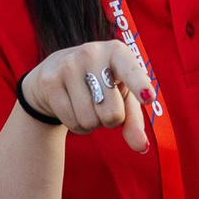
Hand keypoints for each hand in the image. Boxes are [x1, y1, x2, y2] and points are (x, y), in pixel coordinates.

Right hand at [20, 40, 156, 152]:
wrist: (56, 71)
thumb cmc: (101, 84)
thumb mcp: (122, 96)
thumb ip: (134, 120)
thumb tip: (141, 147)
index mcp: (117, 52)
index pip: (131, 71)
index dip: (139, 86)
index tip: (148, 98)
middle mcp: (92, 53)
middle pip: (112, 112)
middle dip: (112, 119)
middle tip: (104, 105)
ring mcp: (68, 65)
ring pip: (90, 120)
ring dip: (93, 123)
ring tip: (89, 105)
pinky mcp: (50, 81)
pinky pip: (72, 122)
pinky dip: (78, 126)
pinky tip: (74, 109)